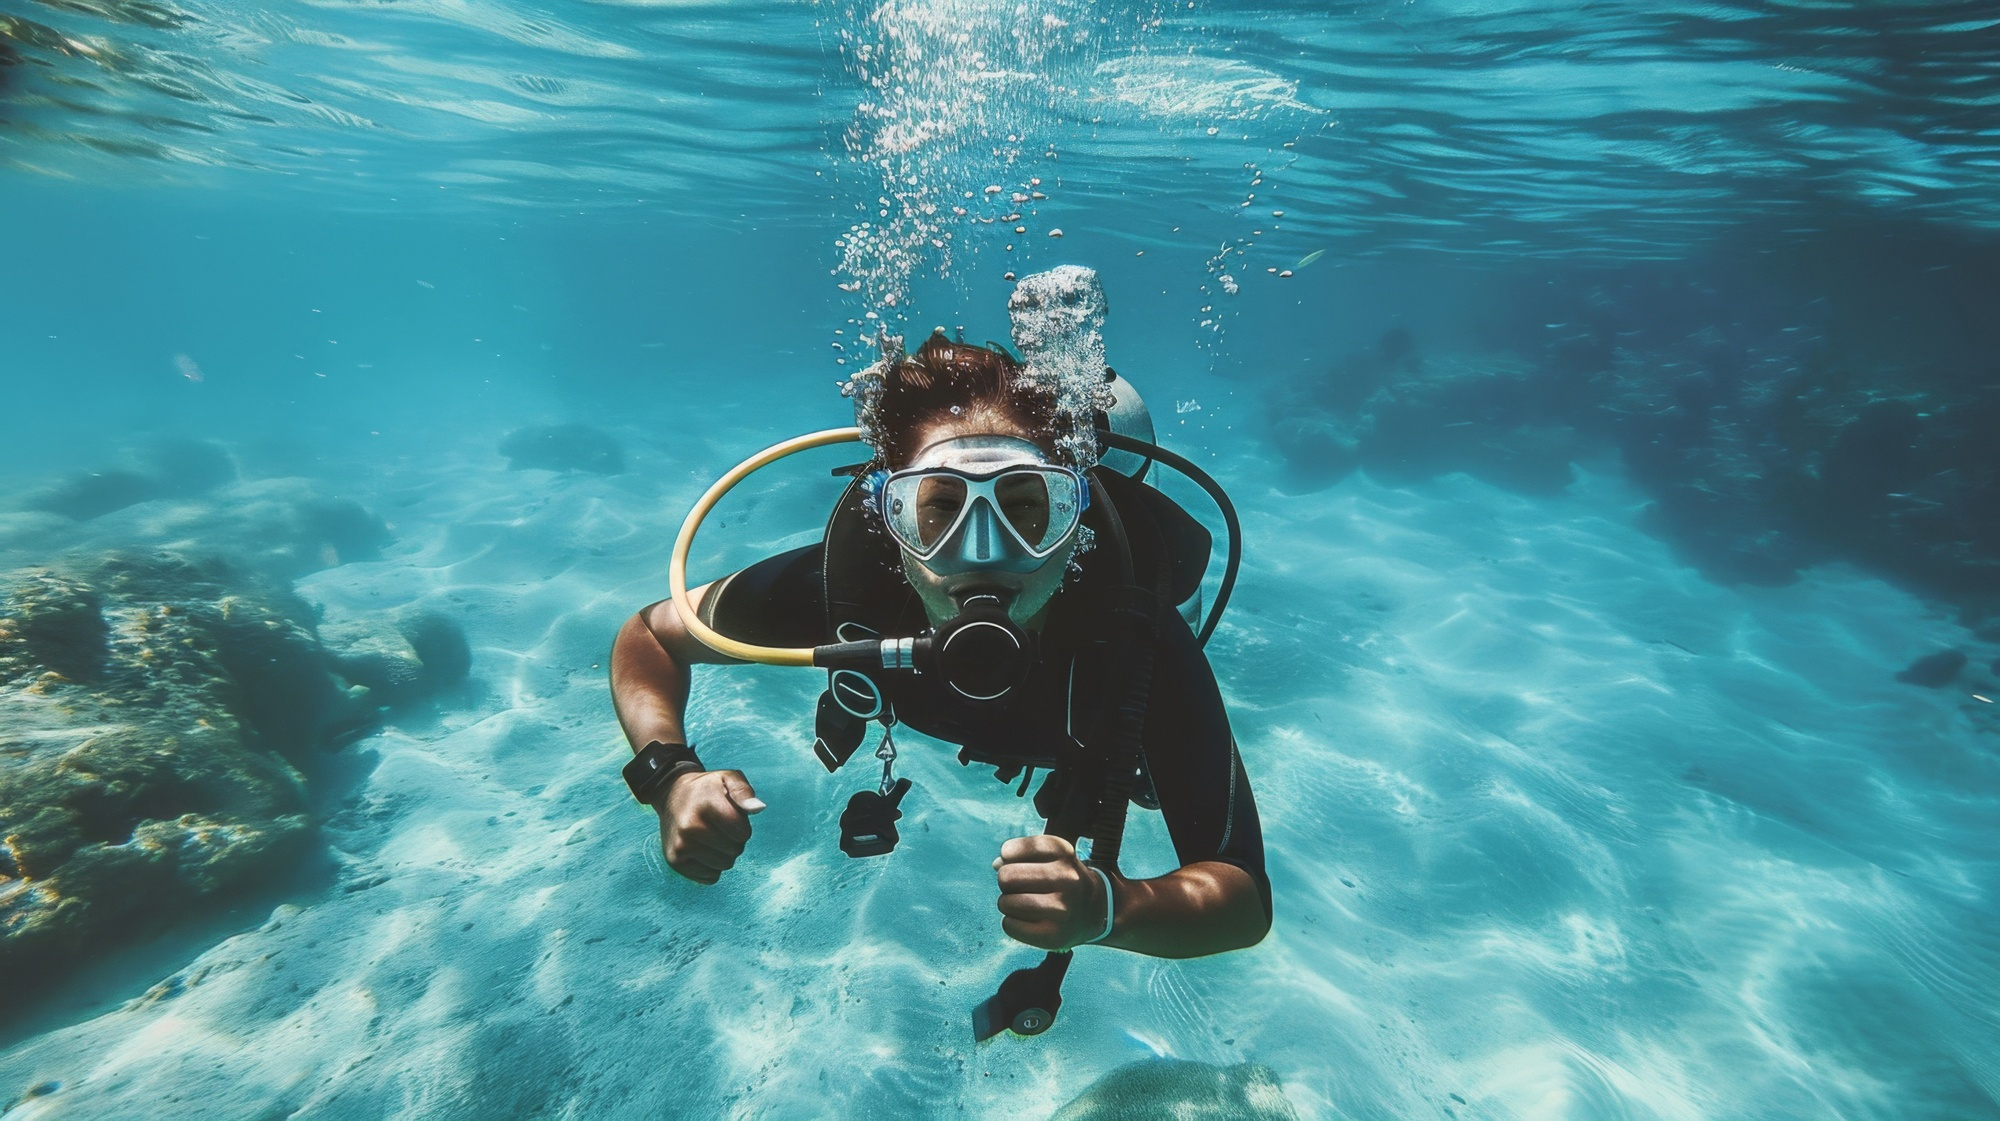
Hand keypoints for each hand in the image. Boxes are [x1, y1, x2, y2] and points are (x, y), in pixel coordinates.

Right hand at [658, 770, 764, 884]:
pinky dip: (711, 866)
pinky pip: (711, 877)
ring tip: (710, 836)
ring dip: (724, 854)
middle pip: (735, 850)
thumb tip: (758, 808)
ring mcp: (680, 846)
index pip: (742, 832)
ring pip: (724, 865)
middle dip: (734, 840)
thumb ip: (744, 791)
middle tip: (718, 826)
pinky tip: (701, 848)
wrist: (672, 796)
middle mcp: (689, 827)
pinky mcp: (675, 861)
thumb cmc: (707, 789)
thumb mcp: (727, 778)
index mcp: (705, 804)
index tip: (730, 815)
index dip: (742, 826)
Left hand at [993, 834, 1111, 950]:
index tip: (1023, 864)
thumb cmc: (1064, 879)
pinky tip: (1028, 920)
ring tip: (1026, 904)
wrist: (1097, 910)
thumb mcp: (1051, 856)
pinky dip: (1012, 923)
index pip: (1009, 850)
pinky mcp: (1053, 935)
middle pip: (1005, 877)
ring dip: (1008, 903)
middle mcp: (1066, 878)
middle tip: (1022, 887)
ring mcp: (1061, 909)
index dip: (1008, 858)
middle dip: (1006, 882)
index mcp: (1063, 852)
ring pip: (1005, 902)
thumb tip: (996, 864)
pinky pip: (1009, 925)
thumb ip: (1021, 854)